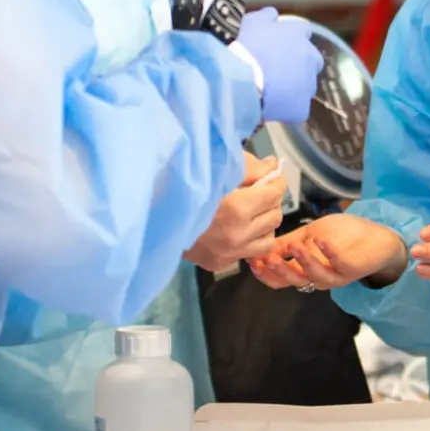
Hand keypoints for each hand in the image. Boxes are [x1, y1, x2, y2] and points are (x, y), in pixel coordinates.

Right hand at [185, 154, 287, 272]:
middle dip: (271, 202)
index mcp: (238, 208)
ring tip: (252, 213)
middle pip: (275, 217)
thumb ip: (251, 167)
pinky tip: (237, 228)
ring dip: (264, 224)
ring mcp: (228, 254)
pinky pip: (248, 252)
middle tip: (259, 192)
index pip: (275, 194)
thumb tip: (273, 167)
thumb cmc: (185, 184)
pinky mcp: (219, 263)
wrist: (153, 214)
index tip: (271, 177)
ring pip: (268, 239)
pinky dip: (249, 240)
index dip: (276, 182)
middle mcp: (237, 235)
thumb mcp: (218, 167)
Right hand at [235, 8, 322, 123]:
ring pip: (306, 86)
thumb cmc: (241, 45)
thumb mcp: (250, 22)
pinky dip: (286, 110)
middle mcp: (309, 56)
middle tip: (276, 71)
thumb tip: (273, 14)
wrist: (236, 77)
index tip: (278, 45)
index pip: (302, 31)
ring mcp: (308, 83)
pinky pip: (297, 109)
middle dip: (299, 64)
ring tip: (269, 92)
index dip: (290, 39)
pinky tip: (269, 109)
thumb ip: (266, 17)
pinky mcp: (301, 107)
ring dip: (293, 87)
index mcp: (297, 33)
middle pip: (311, 60)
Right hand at [250, 213, 407, 291]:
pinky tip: (320, 241)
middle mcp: (318, 278)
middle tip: (265, 258)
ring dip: (302, 261)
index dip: (265, 272)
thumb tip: (261, 247)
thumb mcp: (310, 234)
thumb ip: (288, 242)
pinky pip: (339, 264)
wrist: (377, 236)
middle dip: (278, 270)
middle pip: (293, 280)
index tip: (250, 260)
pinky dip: (329, 253)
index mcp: (306, 271)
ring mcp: (336, 275)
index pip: (280, 279)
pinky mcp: (352, 268)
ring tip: (293, 245)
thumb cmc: (344, 235)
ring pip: (314, 275)